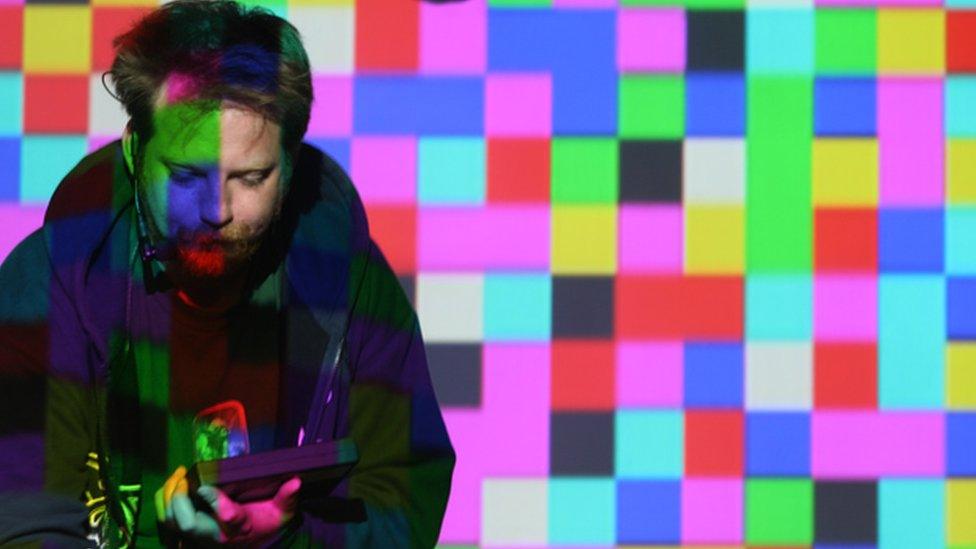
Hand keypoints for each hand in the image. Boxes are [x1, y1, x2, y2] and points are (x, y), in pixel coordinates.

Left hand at [155, 465, 300, 546]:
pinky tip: (174, 482)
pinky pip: (167, 519)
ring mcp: (199, 534)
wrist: (255, 541)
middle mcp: (215, 534)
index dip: (214, 501)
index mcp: (239, 527)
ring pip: (172, 521)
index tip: (205, 485)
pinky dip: (164, 500)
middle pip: (187, 524)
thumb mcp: (282, 512)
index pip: (225, 518)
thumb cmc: (268, 522)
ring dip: (169, 497)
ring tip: (177, 475)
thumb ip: (287, 498)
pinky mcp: (189, 529)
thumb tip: (295, 482)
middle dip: (180, 499)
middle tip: (184, 476)